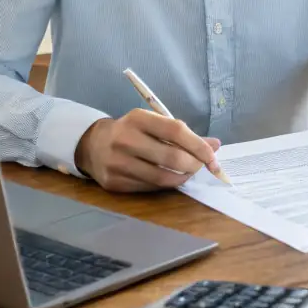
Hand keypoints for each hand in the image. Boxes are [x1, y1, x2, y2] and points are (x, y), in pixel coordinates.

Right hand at [74, 110, 221, 192]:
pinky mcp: (114, 182)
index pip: (176, 131)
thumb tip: (215, 145)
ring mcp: (117, 163)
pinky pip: (149, 188)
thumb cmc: (131, 131)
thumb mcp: (154, 124)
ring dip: (182, 178)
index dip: (199, 145)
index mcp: (138, 118)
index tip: (213, 157)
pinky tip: (169, 179)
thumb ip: (184, 134)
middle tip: (200, 166)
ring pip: (162, 178)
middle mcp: (125, 139)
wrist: (92, 144)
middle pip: (171, 157)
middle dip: (193, 165)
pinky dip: (165, 185)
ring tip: (187, 173)